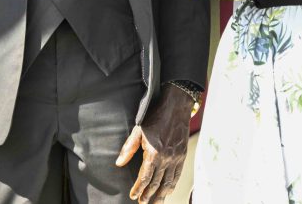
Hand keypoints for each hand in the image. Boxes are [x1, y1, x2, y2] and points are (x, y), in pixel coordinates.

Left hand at [115, 84, 191, 202]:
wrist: (176, 106)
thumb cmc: (156, 116)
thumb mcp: (138, 130)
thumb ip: (128, 148)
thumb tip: (119, 163)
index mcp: (154, 152)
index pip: (145, 177)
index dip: (138, 188)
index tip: (133, 195)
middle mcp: (166, 158)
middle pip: (156, 183)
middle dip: (149, 195)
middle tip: (143, 203)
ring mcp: (176, 158)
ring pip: (169, 182)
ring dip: (162, 195)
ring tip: (156, 203)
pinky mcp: (183, 155)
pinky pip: (178, 175)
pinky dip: (173, 185)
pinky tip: (168, 190)